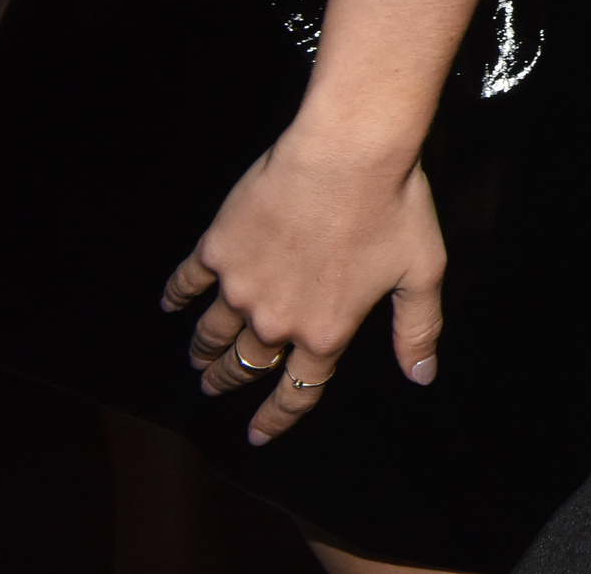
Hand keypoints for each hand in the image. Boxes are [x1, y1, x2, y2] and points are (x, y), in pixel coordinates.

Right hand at [162, 133, 447, 445]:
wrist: (347, 154)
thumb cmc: (393, 207)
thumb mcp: (420, 272)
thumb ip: (416, 330)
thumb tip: (421, 377)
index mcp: (326, 331)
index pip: (297, 392)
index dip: (276, 418)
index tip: (256, 436)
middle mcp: (276, 319)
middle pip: (247, 365)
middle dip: (230, 380)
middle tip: (215, 386)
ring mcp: (241, 286)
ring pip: (213, 333)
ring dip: (204, 350)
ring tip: (198, 359)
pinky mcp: (219, 248)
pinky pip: (188, 282)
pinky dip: (176, 296)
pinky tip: (169, 305)